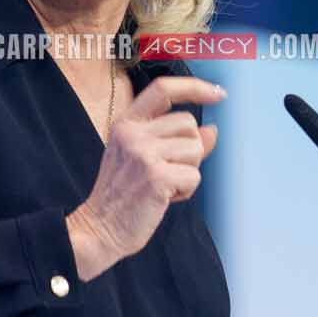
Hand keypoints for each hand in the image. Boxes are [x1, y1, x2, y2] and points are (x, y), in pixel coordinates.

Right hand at [66, 76, 223, 281]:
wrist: (99, 229)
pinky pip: (194, 176)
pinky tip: (164, 198)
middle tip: (166, 171)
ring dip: (188, 172)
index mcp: (126, 123)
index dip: (194, 87)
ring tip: (163, 185)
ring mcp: (143, 153)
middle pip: (188, 124)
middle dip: (188, 150)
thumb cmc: (122, 195)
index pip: (163, 89)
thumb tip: (212, 130)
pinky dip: (185, 191)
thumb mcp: (143, 157)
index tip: (218, 93)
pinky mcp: (156, 176)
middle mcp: (133, 133)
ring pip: (195, 149)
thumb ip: (176, 140)